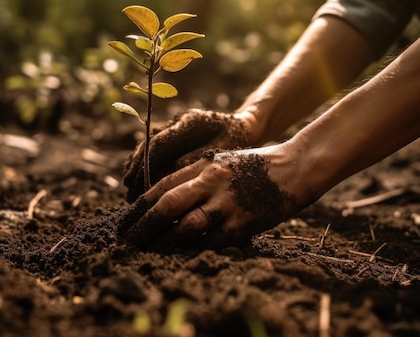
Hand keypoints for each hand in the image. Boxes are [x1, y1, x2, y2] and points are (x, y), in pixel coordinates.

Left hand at [119, 144, 315, 249]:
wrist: (294, 167)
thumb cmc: (256, 165)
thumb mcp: (221, 162)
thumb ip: (195, 176)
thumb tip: (166, 197)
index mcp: (202, 166)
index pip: (161, 186)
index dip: (139, 206)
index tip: (125, 221)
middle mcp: (210, 182)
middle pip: (166, 205)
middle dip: (143, 226)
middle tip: (127, 241)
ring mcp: (227, 203)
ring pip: (185, 226)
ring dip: (163, 242)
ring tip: (148, 253)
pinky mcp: (243, 223)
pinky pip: (211, 242)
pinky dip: (193, 251)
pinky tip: (181, 258)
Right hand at [122, 108, 251, 201]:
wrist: (246, 125)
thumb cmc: (239, 139)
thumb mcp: (225, 149)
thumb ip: (200, 158)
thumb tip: (175, 171)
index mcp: (190, 122)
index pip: (159, 143)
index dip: (145, 164)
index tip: (137, 184)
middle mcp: (178, 122)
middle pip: (148, 144)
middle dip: (136, 168)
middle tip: (129, 191)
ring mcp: (174, 126)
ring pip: (147, 145)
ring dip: (136, 166)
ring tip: (129, 188)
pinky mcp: (174, 135)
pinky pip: (153, 148)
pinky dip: (143, 164)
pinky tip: (138, 180)